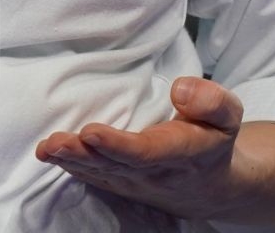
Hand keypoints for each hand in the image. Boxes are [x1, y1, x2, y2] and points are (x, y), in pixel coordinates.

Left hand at [33, 76, 274, 221]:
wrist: (212, 185)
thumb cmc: (214, 138)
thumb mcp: (228, 115)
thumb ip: (211, 101)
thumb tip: (180, 89)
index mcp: (181, 152)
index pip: (147, 151)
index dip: (117, 145)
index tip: (91, 131)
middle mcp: (154, 172)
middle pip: (113, 164)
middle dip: (82, 153)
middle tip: (55, 142)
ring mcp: (135, 182)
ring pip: (99, 173)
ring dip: (70, 161)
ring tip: (46, 148)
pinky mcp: (121, 184)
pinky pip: (94, 178)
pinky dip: (71, 167)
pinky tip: (51, 155)